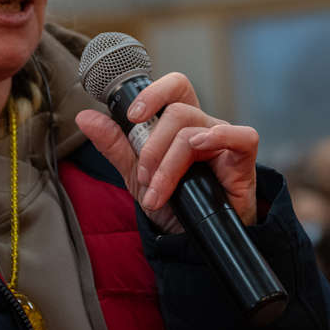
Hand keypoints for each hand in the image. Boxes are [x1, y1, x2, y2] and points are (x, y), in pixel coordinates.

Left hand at [76, 72, 258, 232]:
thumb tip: (85, 117)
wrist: (193, 241)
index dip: (154, 93)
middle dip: (153, 148)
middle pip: (178, 112)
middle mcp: (205, 126)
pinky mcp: (244, 160)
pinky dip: (221, 137)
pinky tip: (201, 149)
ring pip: (194, 132)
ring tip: (158, 194)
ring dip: (169, 166)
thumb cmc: (175, 203)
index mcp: (181, 124)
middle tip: (144, 178)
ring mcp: (225, 141)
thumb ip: (115, 145)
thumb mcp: (137, 175)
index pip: (175, 88)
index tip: (132, 118)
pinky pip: (242, 136)